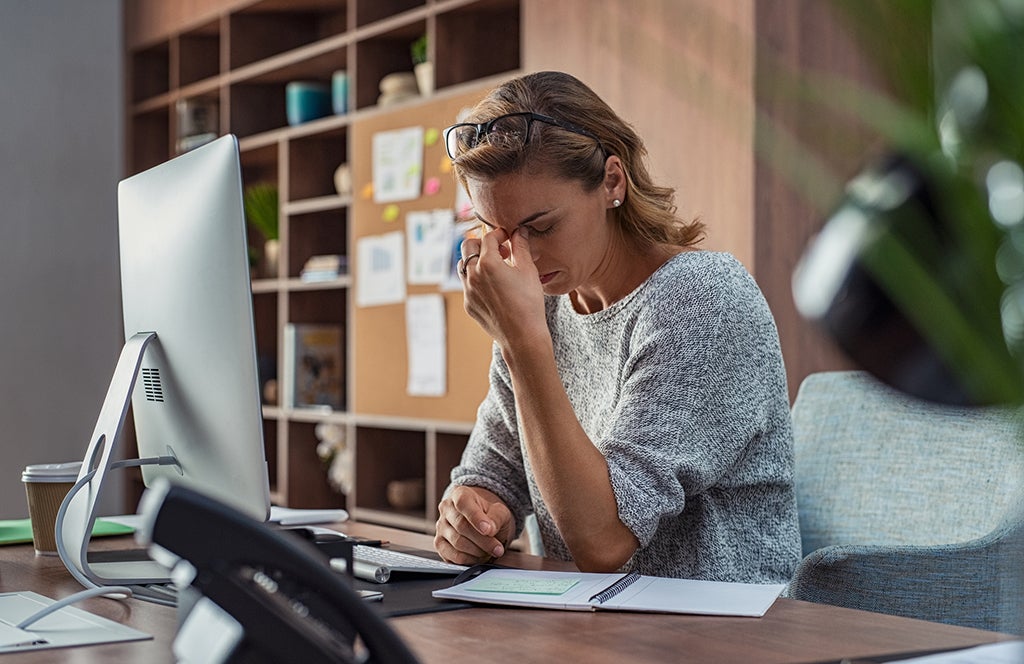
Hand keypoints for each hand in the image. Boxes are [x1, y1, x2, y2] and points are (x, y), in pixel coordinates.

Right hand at [434, 485, 514, 564]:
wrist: (482, 523)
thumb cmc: (490, 515)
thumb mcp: (500, 512)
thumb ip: (496, 518)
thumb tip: (489, 530)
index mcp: (460, 494)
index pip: (463, 503)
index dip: (476, 518)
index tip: (489, 531)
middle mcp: (446, 509)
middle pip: (462, 526)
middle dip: (483, 541)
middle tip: (498, 549)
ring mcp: (441, 527)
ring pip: (457, 543)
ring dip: (478, 551)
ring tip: (490, 552)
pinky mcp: (440, 544)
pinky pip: (453, 556)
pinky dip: (469, 560)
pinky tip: (480, 557)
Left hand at [459, 227, 546, 350]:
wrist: (522, 336)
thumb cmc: (529, 303)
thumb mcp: (528, 271)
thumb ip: (521, 247)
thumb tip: (519, 230)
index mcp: (488, 263)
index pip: (488, 237)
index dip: (499, 234)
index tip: (508, 238)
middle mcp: (473, 275)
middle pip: (467, 246)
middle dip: (482, 243)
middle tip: (499, 250)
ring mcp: (467, 291)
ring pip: (463, 265)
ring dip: (476, 260)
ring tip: (495, 267)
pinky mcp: (468, 304)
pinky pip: (467, 285)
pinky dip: (477, 279)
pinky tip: (494, 287)